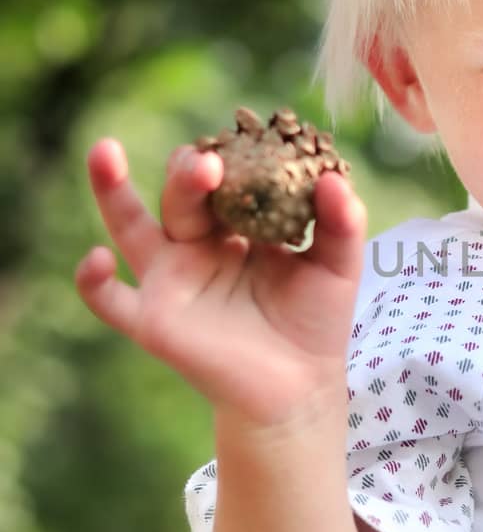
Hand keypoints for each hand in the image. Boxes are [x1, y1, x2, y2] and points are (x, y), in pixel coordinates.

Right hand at [75, 137, 366, 428]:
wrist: (300, 388)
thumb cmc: (314, 322)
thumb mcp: (336, 267)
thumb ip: (341, 222)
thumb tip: (334, 176)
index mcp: (236, 225)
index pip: (226, 179)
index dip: (233, 159)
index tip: (250, 143)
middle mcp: (196, 245)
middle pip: (181, 195)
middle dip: (191, 172)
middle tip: (211, 164)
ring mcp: (170, 279)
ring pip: (130, 226)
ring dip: (112, 189)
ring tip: (104, 151)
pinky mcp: (153, 320)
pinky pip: (110, 301)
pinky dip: (93, 281)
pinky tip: (96, 259)